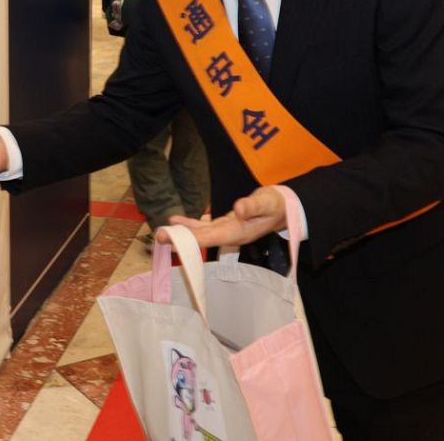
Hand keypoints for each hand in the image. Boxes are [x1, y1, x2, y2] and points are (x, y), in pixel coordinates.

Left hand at [162, 186, 286, 247]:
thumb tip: (238, 209)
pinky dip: (190, 225)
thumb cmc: (276, 205)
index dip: (192, 239)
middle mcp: (230, 235)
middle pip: (202, 239)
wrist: (284, 209)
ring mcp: (227, 232)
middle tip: (159, 238)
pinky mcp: (225, 226)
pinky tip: (176, 221)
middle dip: (181, 239)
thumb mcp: (267, 203)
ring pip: (201, 234)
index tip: (175, 240)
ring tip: (161, 232)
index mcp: (239, 233)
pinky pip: (204, 228)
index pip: (212, 238)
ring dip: (182, 233)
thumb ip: (253, 206)